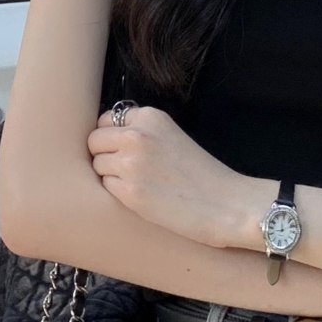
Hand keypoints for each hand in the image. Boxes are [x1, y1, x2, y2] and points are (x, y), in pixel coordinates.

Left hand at [88, 105, 261, 247]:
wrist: (227, 204)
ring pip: (97, 166)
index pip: (106, 120)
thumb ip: (142, 132)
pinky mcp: (129, 192)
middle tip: (128, 171)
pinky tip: (142, 197)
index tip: (124, 151)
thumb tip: (106, 138)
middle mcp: (137, 135)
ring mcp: (131, 163)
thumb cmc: (202, 174)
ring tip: (139, 184)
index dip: (112, 138)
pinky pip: (106, 187)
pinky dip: (117, 194)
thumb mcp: (171, 137)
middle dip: (105, 156)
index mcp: (150, 117)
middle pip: (94, 141)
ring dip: (110, 176)